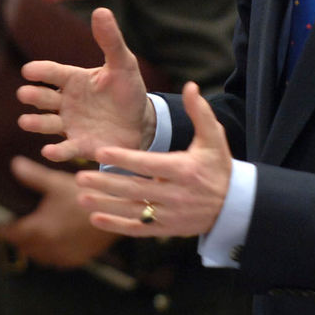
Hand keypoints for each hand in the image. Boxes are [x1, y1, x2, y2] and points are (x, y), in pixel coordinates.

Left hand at [0, 157, 119, 266]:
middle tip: (18, 228)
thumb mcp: (56, 182)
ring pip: (40, 257)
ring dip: (34, 248)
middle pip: (24, 248)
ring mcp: (63, 256)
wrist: (116, 212)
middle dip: (19, 239)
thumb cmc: (85, 196)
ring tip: (35, 235)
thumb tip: (15, 165)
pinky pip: (57, 262)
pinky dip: (52, 254)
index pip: (11, 235)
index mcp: (38, 230)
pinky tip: (56, 242)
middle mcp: (48, 247)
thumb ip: (32, 176)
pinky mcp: (77, 259)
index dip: (5, 229)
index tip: (3, 225)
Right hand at [17, 8, 154, 163]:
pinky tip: (49, 151)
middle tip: (24, 94)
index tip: (28, 71)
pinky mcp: (80, 146)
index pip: (53, 73)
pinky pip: (66, 149)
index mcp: (74, 80)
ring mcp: (71, 125)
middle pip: (44, 98)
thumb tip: (101, 10)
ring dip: (35, 123)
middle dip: (33, 96)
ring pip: (47, 124)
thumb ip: (110, 40)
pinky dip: (56, 152)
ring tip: (25, 121)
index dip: (40, 71)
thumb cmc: (128, 90)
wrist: (143, 123)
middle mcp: (67, 102)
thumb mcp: (123, 64)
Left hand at [76, 83, 232, 237]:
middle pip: (136, 189)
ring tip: (81, 197)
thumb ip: (200, 112)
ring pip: (133, 210)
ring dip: (106, 205)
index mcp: (184, 170)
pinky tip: (95, 219)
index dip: (125, 158)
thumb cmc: (219, 167)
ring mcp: (170, 215)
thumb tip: (191, 85)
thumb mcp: (214, 138)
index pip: (149, 164)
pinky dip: (117, 225)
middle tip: (80, 176)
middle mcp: (176, 194)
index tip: (101, 150)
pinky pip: (138, 229)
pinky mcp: (166, 229)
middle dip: (107, 183)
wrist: (234, 206)